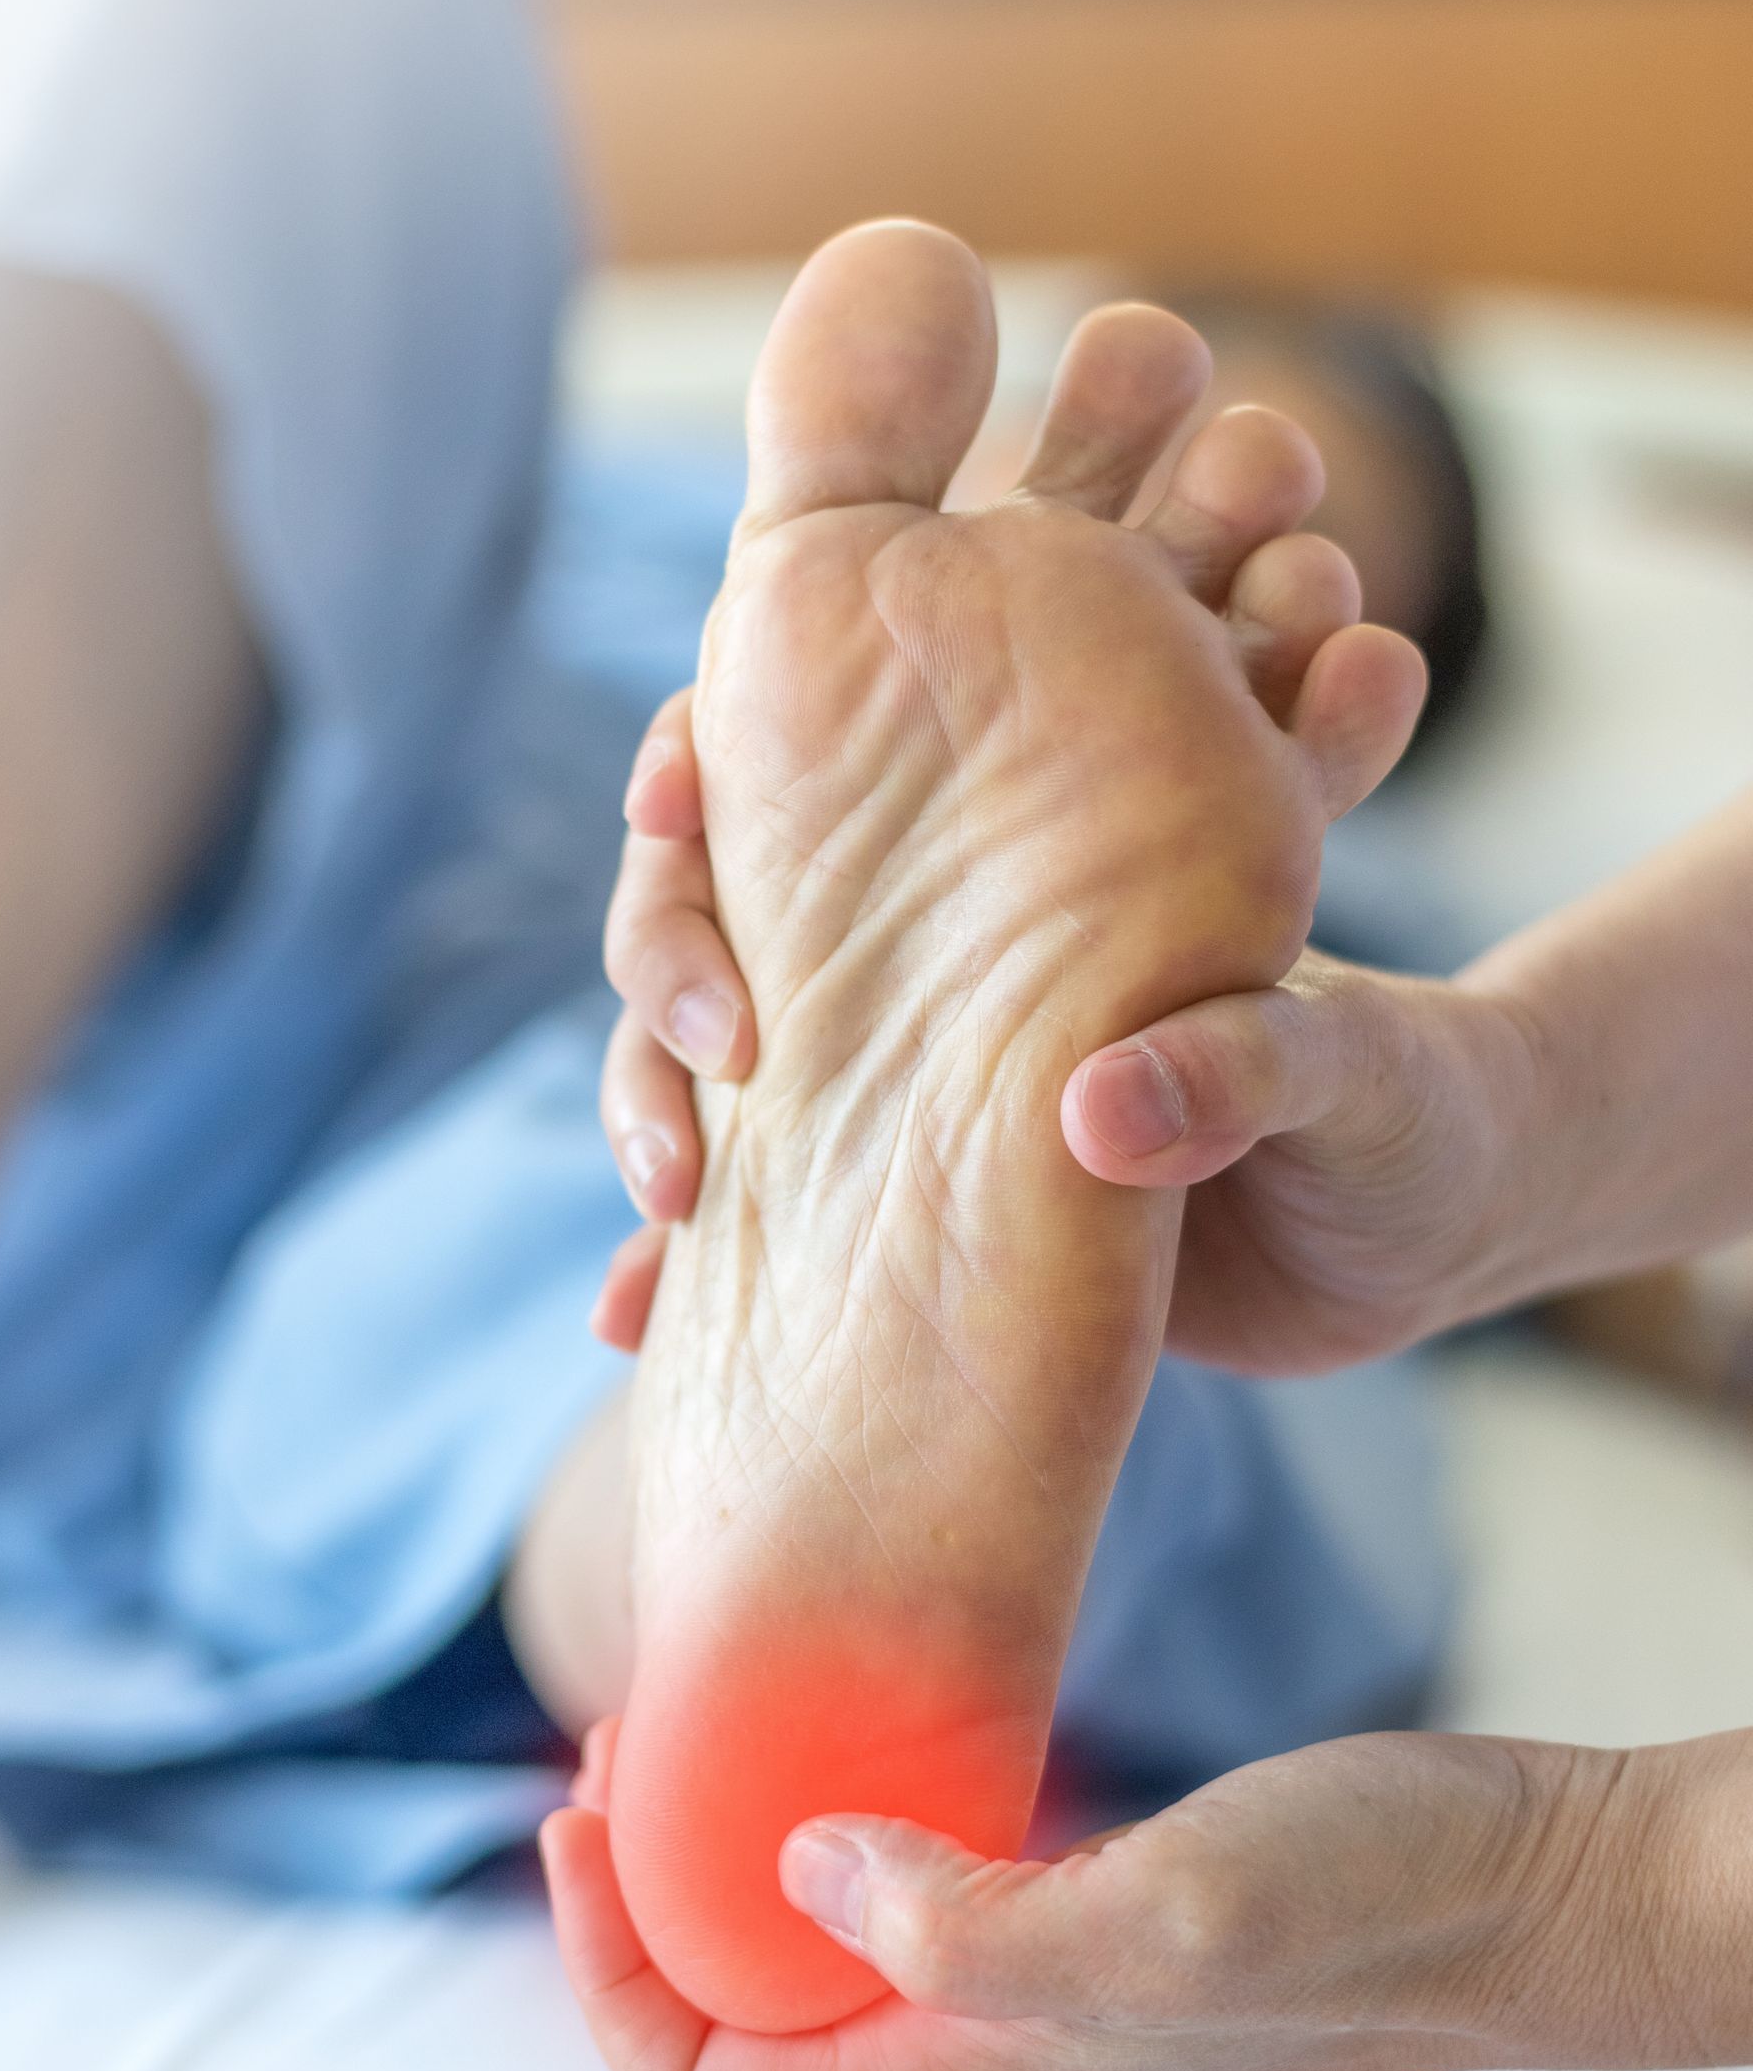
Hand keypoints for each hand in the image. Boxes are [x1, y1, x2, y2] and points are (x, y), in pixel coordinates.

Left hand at [541, 1716, 1655, 2070]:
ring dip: (734, 1859)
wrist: (1534, 1889)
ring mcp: (1037, 1987)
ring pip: (817, 1958)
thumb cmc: (1369, 1904)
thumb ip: (970, 1920)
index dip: (603, 1971)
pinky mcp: (1090, 1913)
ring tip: (708, 1719)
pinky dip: (842, 1822)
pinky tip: (860, 1720)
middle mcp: (981, 2051)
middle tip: (626, 1739)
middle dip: (642, 1902)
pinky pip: (911, 1893)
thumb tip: (794, 1870)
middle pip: (735, 2024)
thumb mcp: (1167, 1911)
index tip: (578, 1810)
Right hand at [593, 692, 1540, 1370]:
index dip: (729, 754)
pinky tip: (639, 1323)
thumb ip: (1255, 1067)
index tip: (676, 796)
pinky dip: (698, 1262)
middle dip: (670, 951)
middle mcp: (951, 935)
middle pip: (734, 888)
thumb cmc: (1416, 1106)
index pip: (834, 747)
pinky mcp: (911, 1177)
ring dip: (659, 1119)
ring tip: (648, 1254)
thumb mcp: (1359, 1075)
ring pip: (725, 1053)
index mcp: (1046, 858)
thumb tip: (1096, 1116)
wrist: (1431, 1230)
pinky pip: (772, 1196)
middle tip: (694, 1060)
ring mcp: (912, 1054)